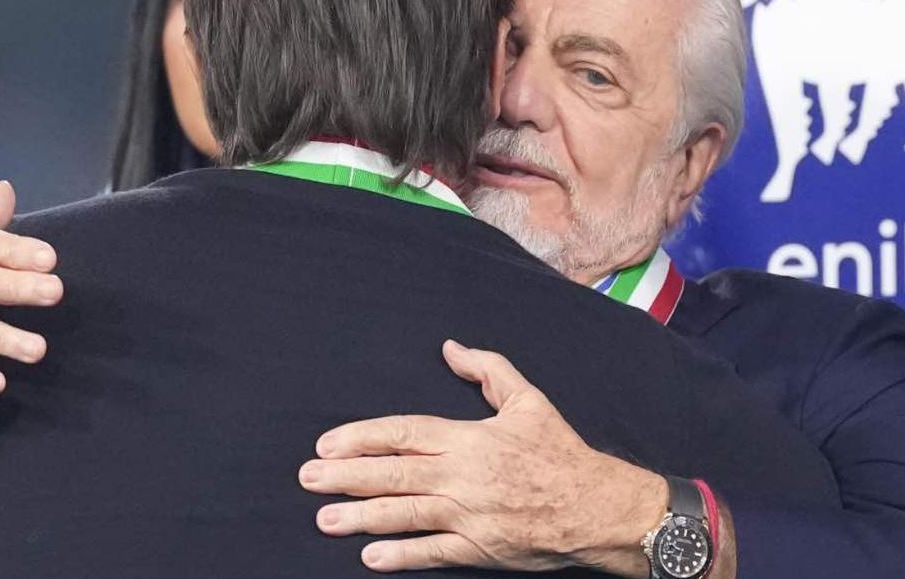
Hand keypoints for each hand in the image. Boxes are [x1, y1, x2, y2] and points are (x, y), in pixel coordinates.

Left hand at [298, 340, 666, 576]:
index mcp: (470, 438)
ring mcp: (470, 516)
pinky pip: (434, 553)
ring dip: (361, 516)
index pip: (405, 433)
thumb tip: (450, 348)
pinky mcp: (480, 549)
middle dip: (346, 476)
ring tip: (324, 519)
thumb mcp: (528, 399)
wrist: (597, 507)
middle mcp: (464, 476)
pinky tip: (369, 556)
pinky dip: (402, 555)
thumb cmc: (560, 451)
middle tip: (308, 478)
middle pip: (394, 474)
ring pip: (406, 514)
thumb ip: (488, 369)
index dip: (363, 437)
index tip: (328, 443)